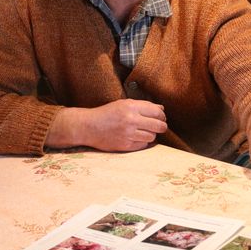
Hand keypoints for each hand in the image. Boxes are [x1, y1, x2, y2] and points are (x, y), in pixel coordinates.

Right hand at [46, 99, 167, 151]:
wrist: (88, 126)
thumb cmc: (107, 113)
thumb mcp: (123, 104)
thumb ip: (143, 106)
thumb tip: (162, 109)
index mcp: (131, 107)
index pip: (157, 112)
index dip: (162, 115)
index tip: (161, 117)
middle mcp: (130, 120)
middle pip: (159, 125)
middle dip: (162, 126)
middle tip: (160, 126)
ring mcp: (128, 134)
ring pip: (152, 136)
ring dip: (151, 134)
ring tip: (145, 131)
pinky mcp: (125, 145)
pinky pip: (143, 145)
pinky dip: (142, 141)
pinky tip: (136, 137)